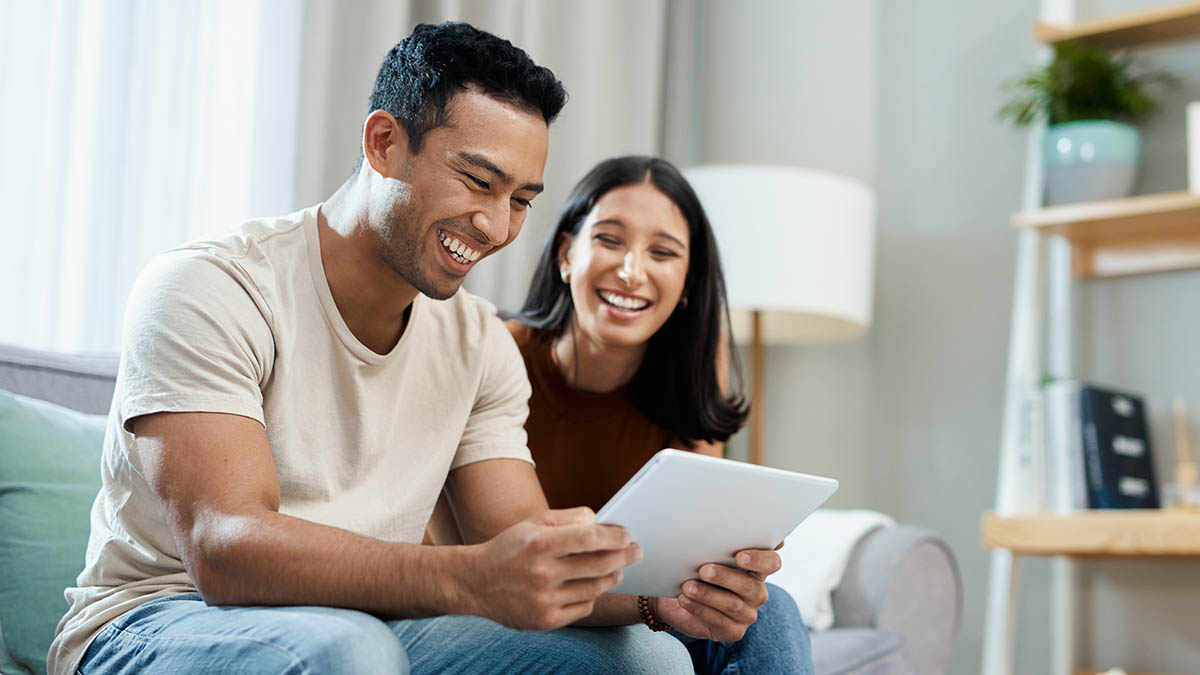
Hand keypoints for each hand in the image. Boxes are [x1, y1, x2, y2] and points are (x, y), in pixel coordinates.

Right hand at [466, 507, 641, 630]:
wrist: (475, 584)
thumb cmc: (509, 548)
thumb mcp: (532, 524)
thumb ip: (567, 518)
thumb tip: (599, 520)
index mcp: (539, 544)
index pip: (589, 538)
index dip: (614, 536)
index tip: (627, 534)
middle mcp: (542, 573)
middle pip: (599, 564)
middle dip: (624, 556)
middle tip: (636, 551)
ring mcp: (544, 600)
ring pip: (596, 588)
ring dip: (613, 576)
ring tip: (618, 568)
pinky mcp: (545, 621)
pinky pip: (583, 607)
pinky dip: (592, 595)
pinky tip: (592, 586)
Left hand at [653, 548, 781, 640]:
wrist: (677, 593)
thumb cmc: (695, 566)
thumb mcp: (705, 551)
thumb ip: (717, 541)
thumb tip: (711, 520)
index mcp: (757, 567)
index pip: (771, 562)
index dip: (759, 559)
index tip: (738, 556)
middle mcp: (756, 590)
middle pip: (750, 585)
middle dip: (725, 577)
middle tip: (703, 570)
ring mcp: (747, 612)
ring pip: (733, 604)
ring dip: (707, 594)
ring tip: (687, 586)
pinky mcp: (734, 630)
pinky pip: (720, 622)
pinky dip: (700, 609)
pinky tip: (685, 600)